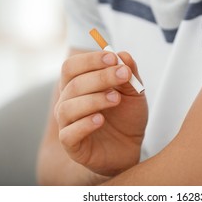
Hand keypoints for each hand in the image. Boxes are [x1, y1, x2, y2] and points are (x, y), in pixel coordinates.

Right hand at [54, 51, 147, 175]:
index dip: (90, 60)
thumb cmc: (127, 117)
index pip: (71, 66)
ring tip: (116, 99)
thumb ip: (129, 74)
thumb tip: (123, 54)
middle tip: (123, 75)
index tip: (113, 58)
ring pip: (68, 107)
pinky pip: (69, 133)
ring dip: (94, 99)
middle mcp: (68, 101)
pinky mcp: (72, 145)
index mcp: (78, 85)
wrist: (130, 146)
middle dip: (100, 77)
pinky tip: (101, 120)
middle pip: (73, 84)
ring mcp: (67, 124)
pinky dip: (85, 124)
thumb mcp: (134, 92)